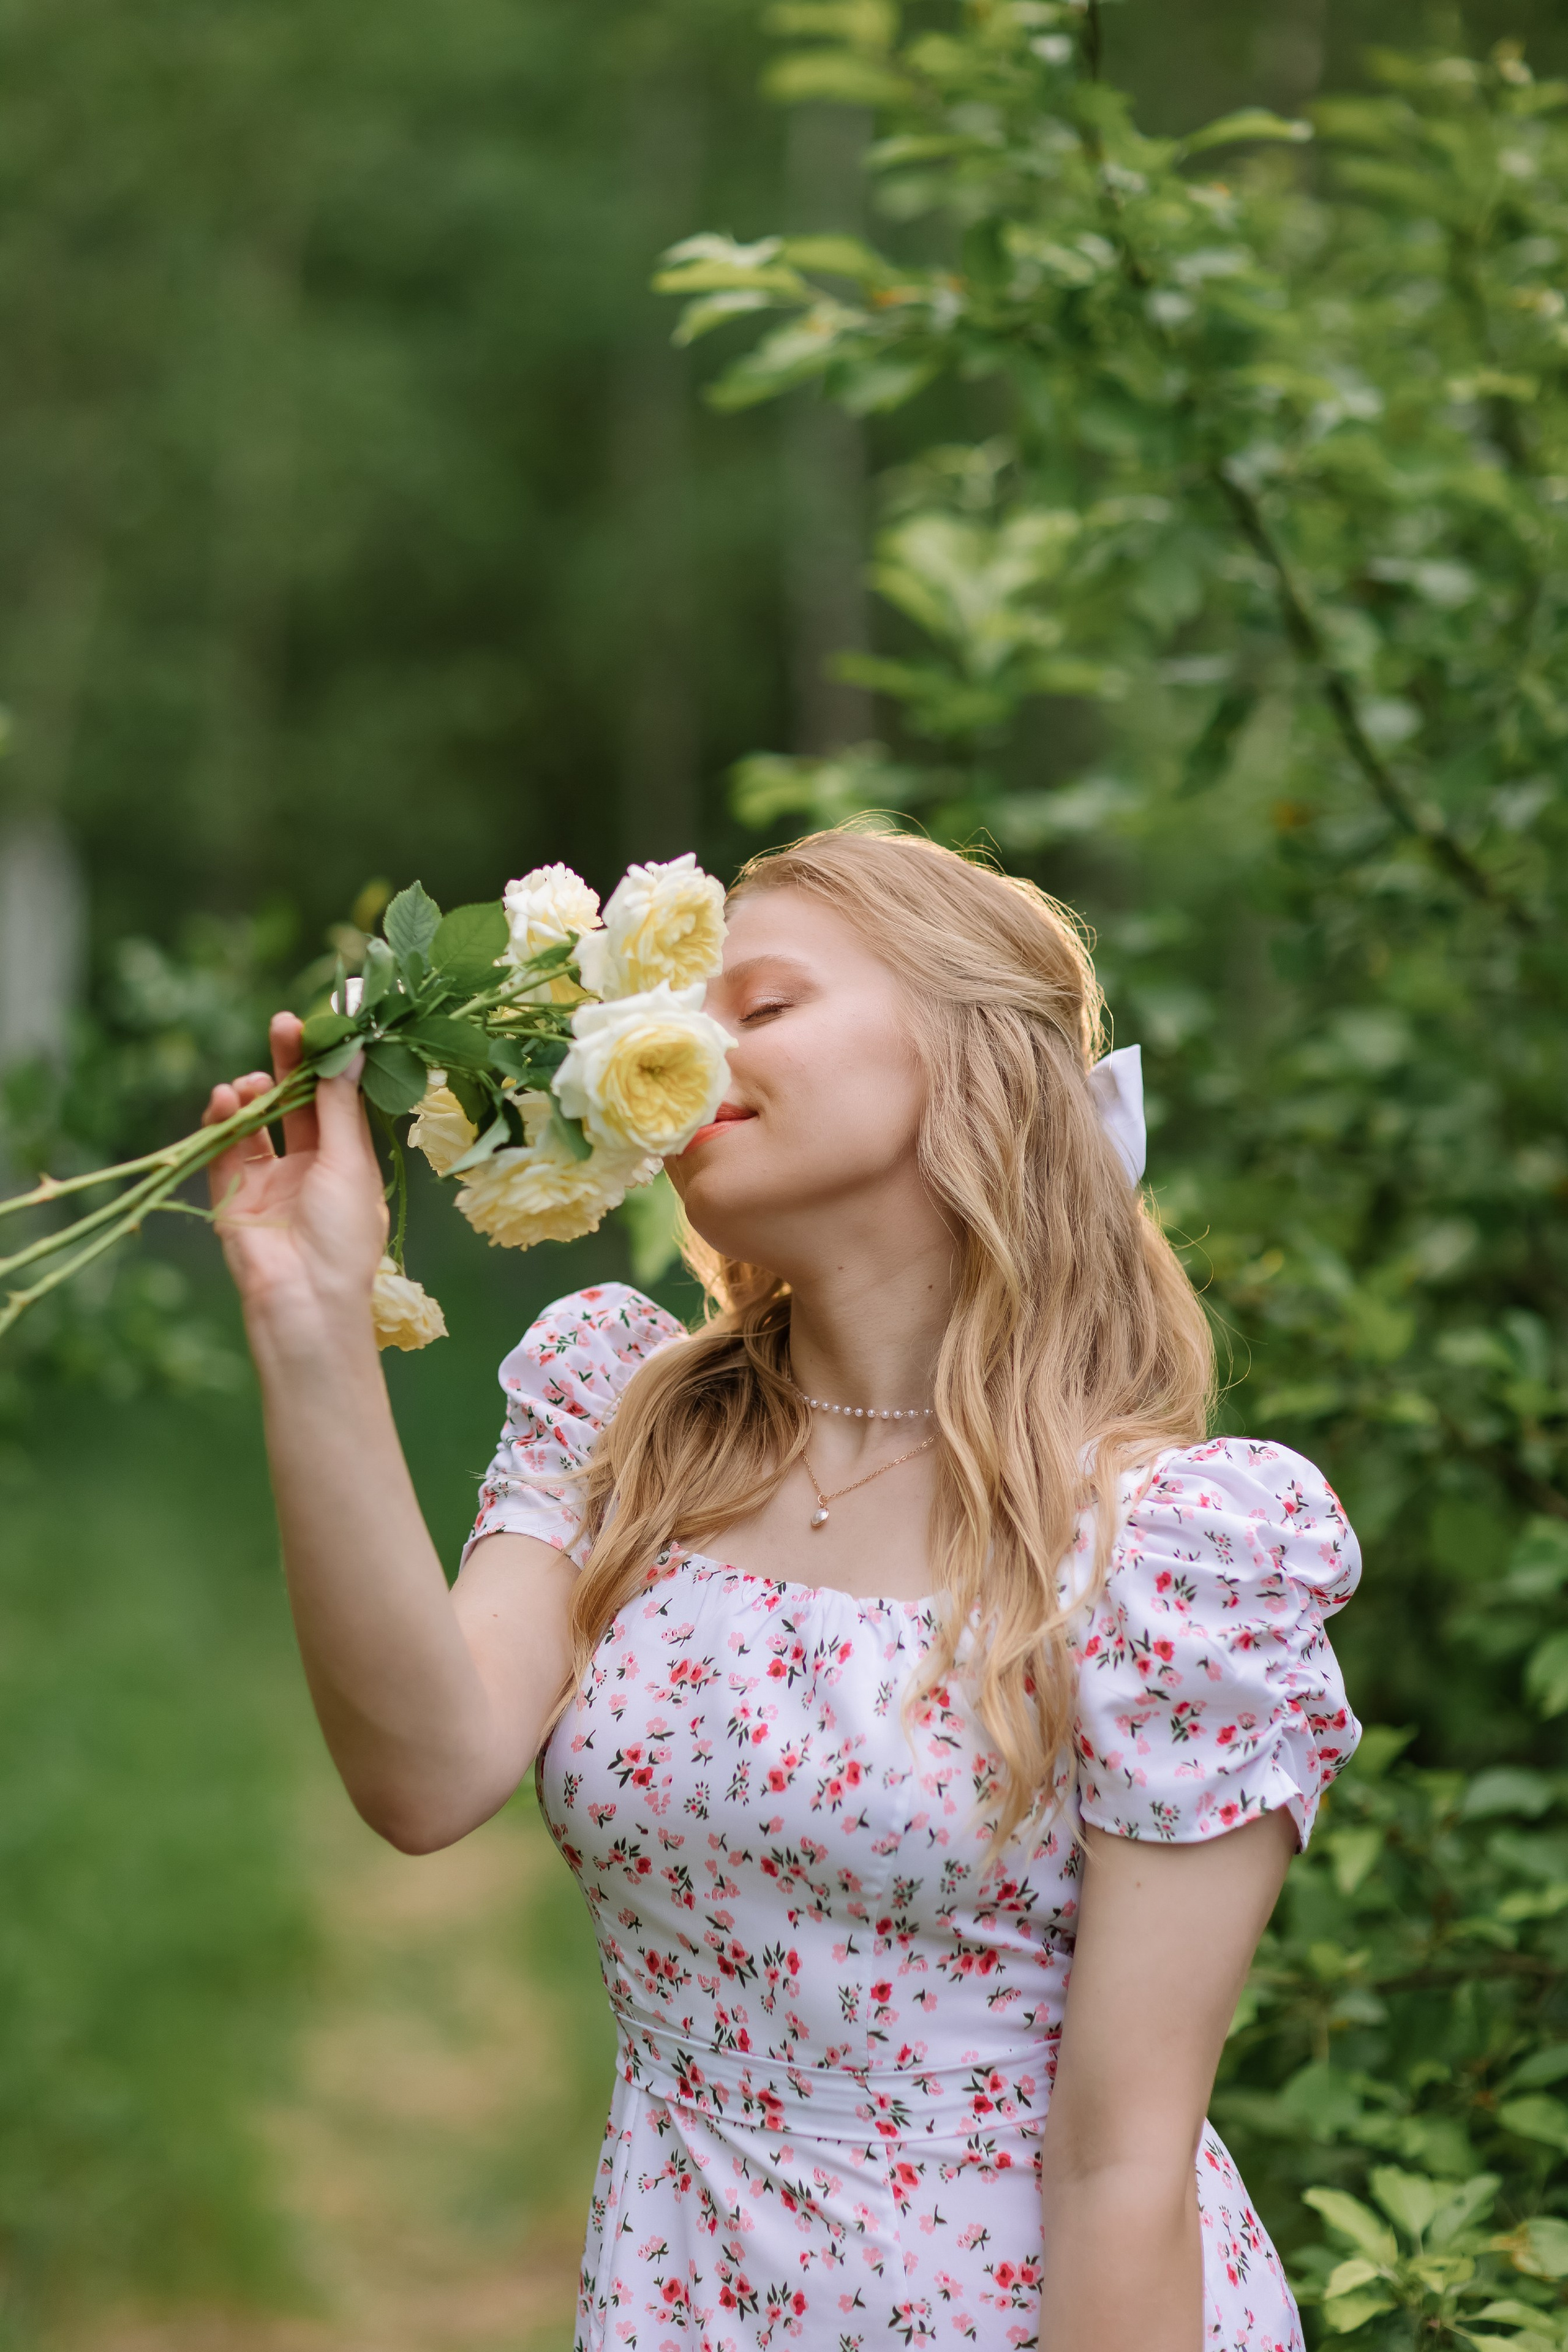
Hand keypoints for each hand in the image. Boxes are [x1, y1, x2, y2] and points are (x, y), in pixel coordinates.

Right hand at [202, 1012, 387, 1338]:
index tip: (323, 1026)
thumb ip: (340, 1107)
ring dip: (253, 1095)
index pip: (337, 1102)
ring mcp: (269, 1182)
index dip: (329, 1066)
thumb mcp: (348, 1163)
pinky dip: (221, 1122)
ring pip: (256, 1124)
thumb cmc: (343, 1235)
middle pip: (296, 1105)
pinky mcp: (233, 1197)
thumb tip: (352, 1052)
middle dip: (289, 1065)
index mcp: (347, 1163)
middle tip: (283, 1025)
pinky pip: (224, 1151)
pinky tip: (224, 1099)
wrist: (303, 1299)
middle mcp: (309, 1168)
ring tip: (250, 1082)